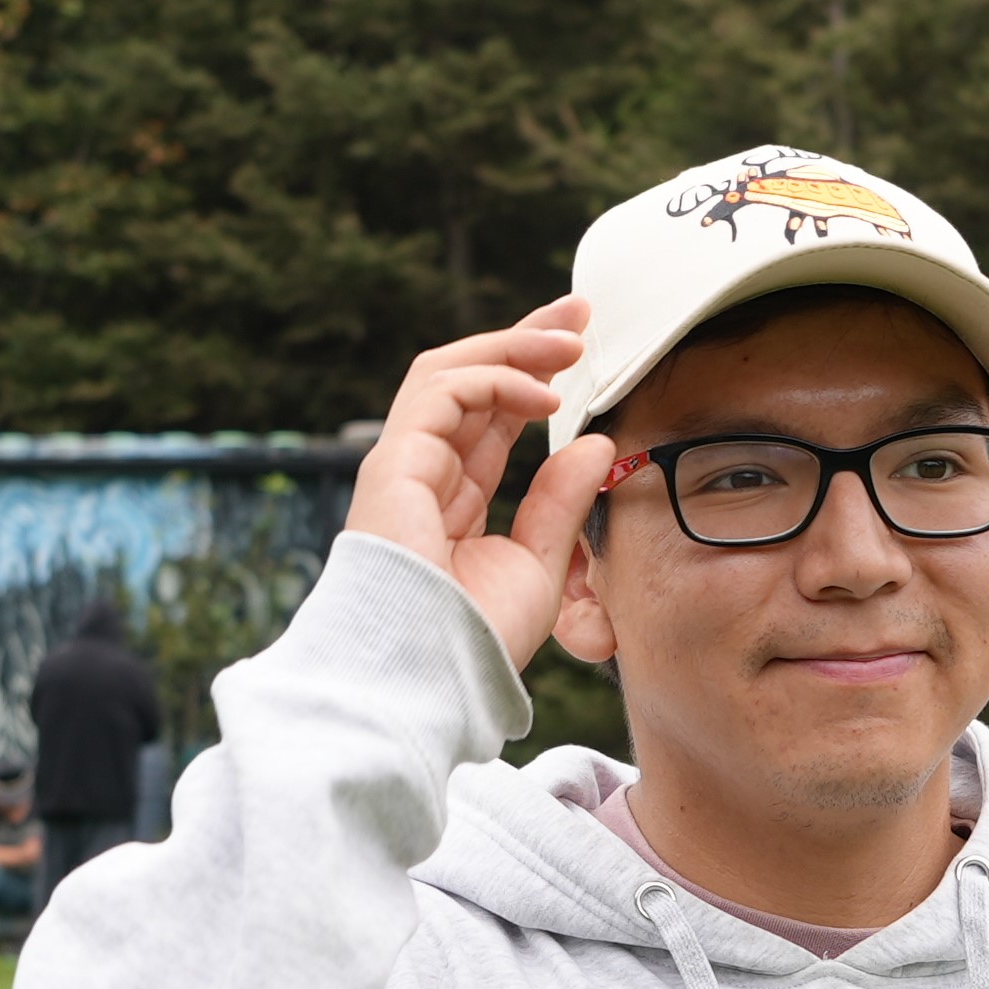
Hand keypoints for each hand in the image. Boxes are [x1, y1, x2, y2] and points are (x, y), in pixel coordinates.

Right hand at [343, 295, 610, 672]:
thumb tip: (595, 443)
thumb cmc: (474, 640)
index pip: (492, 416)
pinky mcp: (393, 464)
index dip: (534, 375)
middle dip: (525, 338)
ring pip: (450, 372)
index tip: (582, 347)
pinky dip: (494, 380)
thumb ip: (561, 502)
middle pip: (470, 379)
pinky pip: (442, 393)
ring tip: (571, 339)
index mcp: (452, 498)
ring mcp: (403, 465)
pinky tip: (544, 393)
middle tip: (580, 311)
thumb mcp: (538, 564)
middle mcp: (423, 473)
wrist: (429, 677)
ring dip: (513, 346)